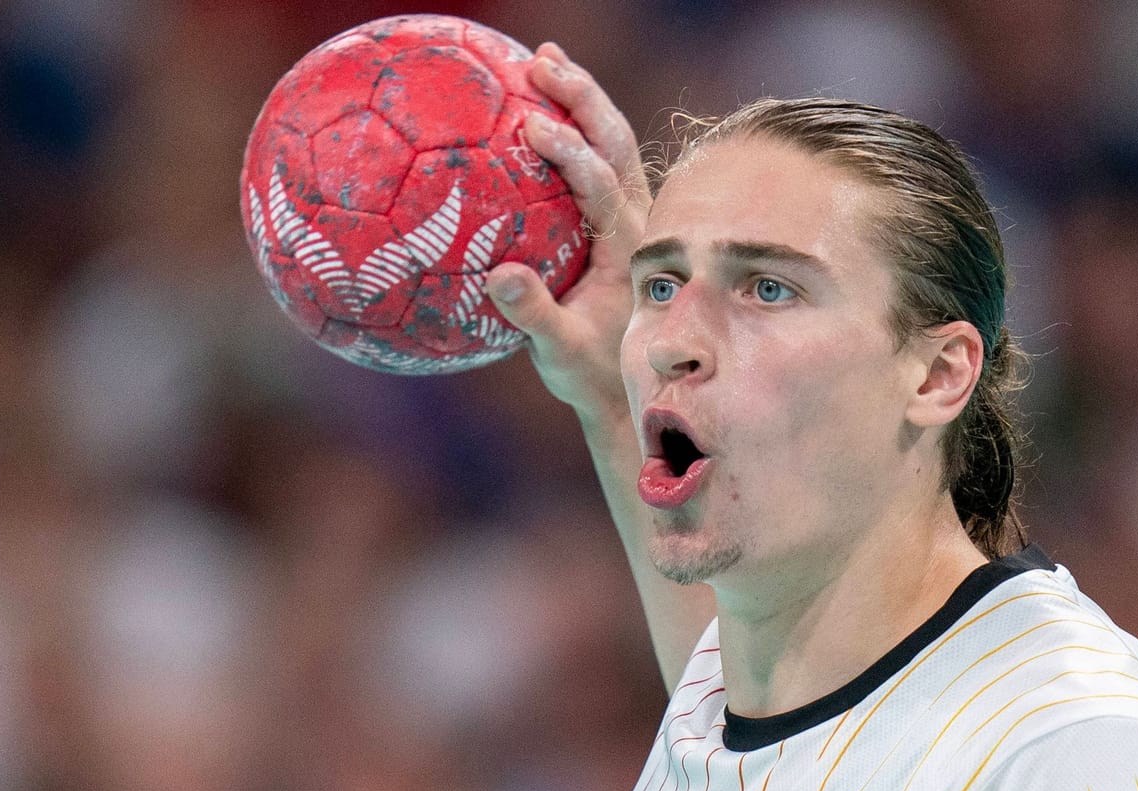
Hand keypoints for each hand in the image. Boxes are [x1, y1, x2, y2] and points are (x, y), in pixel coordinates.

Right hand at [488, 43, 648, 422]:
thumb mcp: (560, 353)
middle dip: (580, 98)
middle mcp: (637, 220)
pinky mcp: (615, 216)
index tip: (533, 127)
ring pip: (613, 141)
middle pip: (616, 142)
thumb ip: (533, 315)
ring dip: (581, 99)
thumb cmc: (590, 373)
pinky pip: (598, 158)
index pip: (601, 185)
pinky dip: (574, 125)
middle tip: (539, 63)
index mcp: (627, 247)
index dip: (570, 153)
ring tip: (542, 57)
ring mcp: (630, 213)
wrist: (623, 385)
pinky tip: (534, 103)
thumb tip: (499, 277)